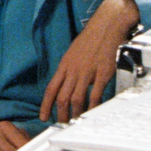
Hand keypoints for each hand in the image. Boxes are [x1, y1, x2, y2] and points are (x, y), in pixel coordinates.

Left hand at [40, 0, 139, 121]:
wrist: (107, 26)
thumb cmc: (92, 39)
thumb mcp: (74, 53)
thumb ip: (70, 69)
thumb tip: (66, 83)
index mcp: (65, 65)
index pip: (51, 89)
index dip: (45, 105)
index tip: (43, 116)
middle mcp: (73, 70)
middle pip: (62, 97)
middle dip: (60, 114)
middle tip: (61, 124)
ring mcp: (87, 72)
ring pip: (76, 98)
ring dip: (74, 113)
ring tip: (74, 122)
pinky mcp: (102, 73)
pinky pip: (95, 93)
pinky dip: (92, 106)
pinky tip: (91, 112)